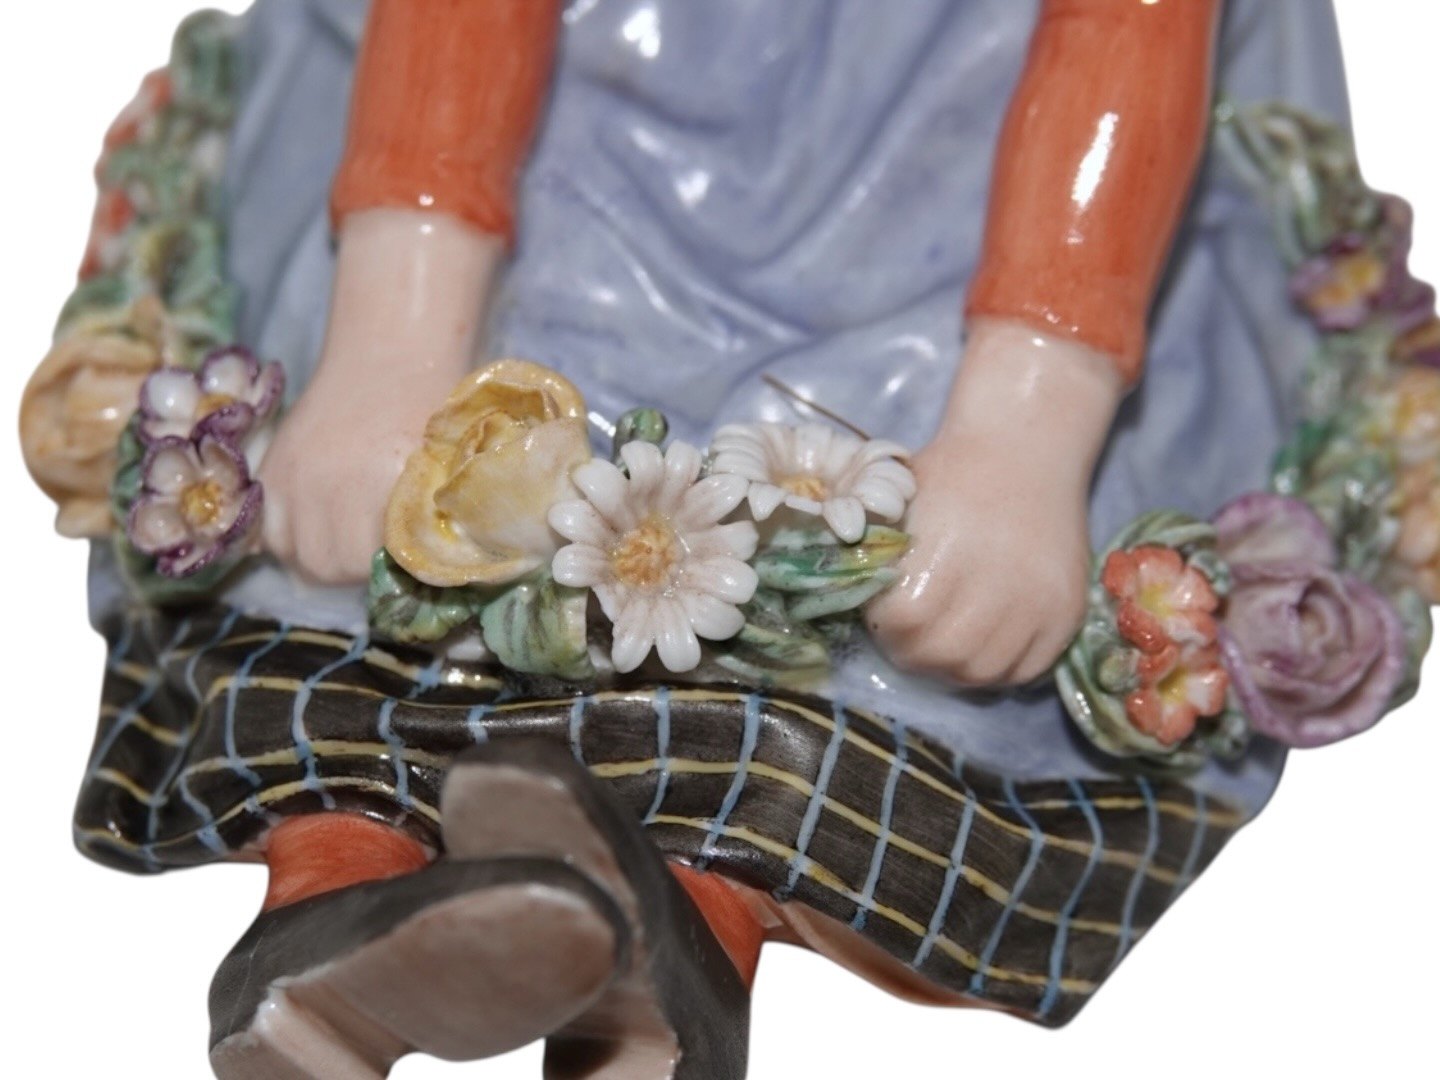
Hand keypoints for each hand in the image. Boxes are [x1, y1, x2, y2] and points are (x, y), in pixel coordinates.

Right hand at [258, 208, 505, 583]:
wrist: (393, 353)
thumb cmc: (439, 410)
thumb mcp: (454, 469)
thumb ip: (448, 524)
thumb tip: (452, 579)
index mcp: (390, 488)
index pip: (379, 567)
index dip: (397, 574)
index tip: (411, 566)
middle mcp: (334, 488)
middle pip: (332, 567)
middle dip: (357, 569)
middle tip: (381, 551)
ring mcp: (297, 479)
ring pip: (299, 556)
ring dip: (324, 555)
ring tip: (350, 537)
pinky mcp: (273, 469)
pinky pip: (271, 532)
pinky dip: (291, 537)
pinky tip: (319, 523)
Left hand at [867, 318, 1124, 686]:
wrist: (1025, 450)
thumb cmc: (950, 475)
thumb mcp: (900, 505)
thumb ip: (877, 558)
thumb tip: (849, 605)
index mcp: (946, 552)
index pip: (903, 624)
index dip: (884, 625)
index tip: (883, 613)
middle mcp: (997, 582)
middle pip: (943, 657)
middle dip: (915, 654)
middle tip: (910, 636)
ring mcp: (1037, 602)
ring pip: (983, 673)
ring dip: (955, 667)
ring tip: (945, 642)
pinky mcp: (1067, 613)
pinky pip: (1027, 670)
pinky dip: (999, 668)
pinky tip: (981, 644)